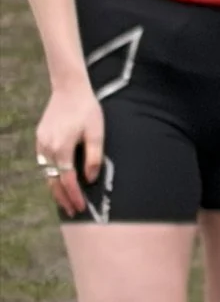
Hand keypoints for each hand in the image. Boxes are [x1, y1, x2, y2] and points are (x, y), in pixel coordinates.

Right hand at [36, 80, 103, 219]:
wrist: (69, 89)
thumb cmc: (86, 110)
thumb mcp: (97, 132)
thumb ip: (94, 157)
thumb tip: (90, 179)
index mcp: (61, 148)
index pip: (67, 181)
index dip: (74, 196)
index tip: (81, 208)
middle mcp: (47, 149)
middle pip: (53, 182)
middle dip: (63, 199)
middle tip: (73, 212)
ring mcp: (41, 145)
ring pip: (46, 174)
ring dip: (55, 189)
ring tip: (66, 202)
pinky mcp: (39, 140)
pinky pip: (44, 164)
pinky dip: (50, 176)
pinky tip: (58, 181)